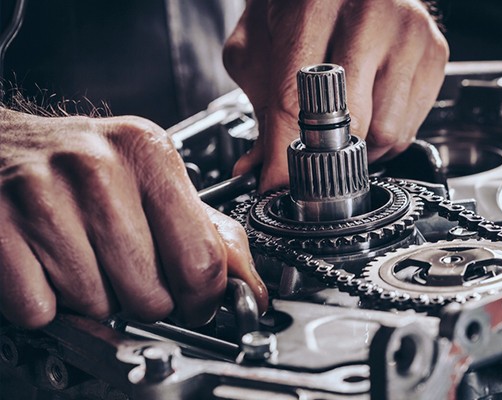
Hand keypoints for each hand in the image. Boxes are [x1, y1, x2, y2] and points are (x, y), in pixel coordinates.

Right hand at [0, 110, 266, 328]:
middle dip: (143, 300)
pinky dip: (45, 302)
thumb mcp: (152, 179)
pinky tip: (47, 265)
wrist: (2, 144)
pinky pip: (40, 308)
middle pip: (150, 294)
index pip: (202, 260)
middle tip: (126, 271)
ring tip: (83, 258)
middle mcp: (99, 168)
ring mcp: (43, 194)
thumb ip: (207, 230)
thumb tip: (250, 285)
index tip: (194, 304)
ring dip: (92, 299)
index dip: (202, 299)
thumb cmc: (81, 167)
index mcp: (149, 154)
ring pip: (96, 305)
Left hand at [224, 0, 448, 190]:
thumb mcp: (259, 49)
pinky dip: (385, 137)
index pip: (298, 95)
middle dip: (325, 150)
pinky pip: (410, 127)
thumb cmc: (297, 8)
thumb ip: (260, 109)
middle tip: (312, 151)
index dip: (286, 149)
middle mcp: (372, 11)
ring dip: (360, 147)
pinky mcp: (434, 53)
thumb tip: (262, 171)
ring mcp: (410, 32)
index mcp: (315, 2)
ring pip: (386, 131)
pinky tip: (369, 112)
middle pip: (350, 119)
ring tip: (341, 127)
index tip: (278, 182)